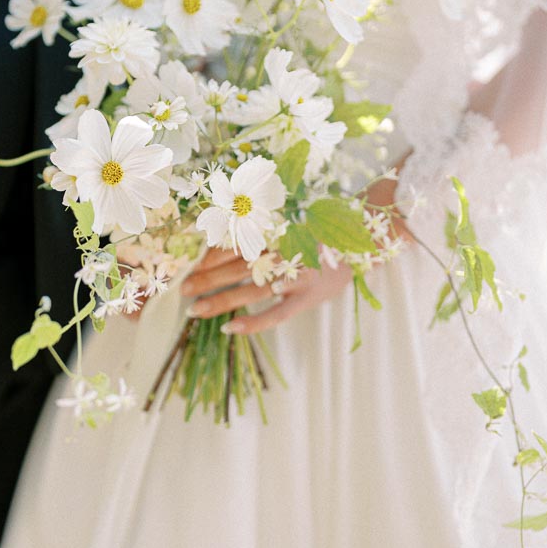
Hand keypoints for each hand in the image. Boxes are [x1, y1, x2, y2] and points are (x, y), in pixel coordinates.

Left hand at [181, 172, 412, 336]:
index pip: (236, 242)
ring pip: (250, 290)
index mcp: (278, 229)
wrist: (365, 241)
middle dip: (206, 278)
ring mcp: (296, 276)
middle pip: (236, 267)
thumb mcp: (292, 218)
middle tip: (181, 290)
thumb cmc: (322, 228)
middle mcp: (284, 251)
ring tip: (195, 310)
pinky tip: (230, 329)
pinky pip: (276, 314)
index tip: (189, 264)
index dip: (210, 255)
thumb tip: (221, 235)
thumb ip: (262, 226)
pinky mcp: (307, 298)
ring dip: (220, 300)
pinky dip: (253, 322)